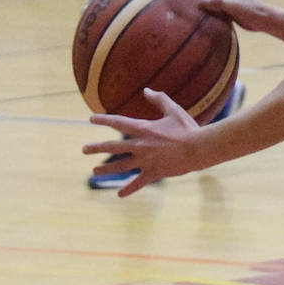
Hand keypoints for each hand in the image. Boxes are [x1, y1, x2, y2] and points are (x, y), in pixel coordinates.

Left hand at [83, 89, 199, 196]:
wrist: (200, 148)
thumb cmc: (188, 128)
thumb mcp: (174, 110)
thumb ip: (159, 99)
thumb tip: (146, 90)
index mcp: (145, 129)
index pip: (119, 123)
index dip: (103, 120)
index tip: (91, 119)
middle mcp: (141, 145)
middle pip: (112, 147)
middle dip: (96, 148)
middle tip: (84, 149)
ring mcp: (146, 160)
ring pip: (120, 166)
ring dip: (106, 169)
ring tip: (94, 171)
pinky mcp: (154, 172)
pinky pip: (138, 182)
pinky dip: (129, 189)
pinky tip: (119, 195)